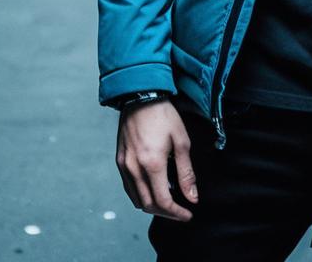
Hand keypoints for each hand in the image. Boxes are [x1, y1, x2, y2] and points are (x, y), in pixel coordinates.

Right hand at [116, 100, 197, 221]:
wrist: (141, 96)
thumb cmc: (163, 116)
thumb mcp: (182, 141)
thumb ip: (186, 172)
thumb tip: (192, 196)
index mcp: (152, 164)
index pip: (163, 202)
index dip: (176, 213)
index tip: (188, 214)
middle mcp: (134, 169)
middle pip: (148, 205)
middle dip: (166, 213)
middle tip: (180, 211)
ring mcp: (124, 166)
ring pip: (136, 199)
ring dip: (153, 205)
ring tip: (169, 201)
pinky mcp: (119, 161)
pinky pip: (129, 187)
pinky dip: (141, 195)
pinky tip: (153, 189)